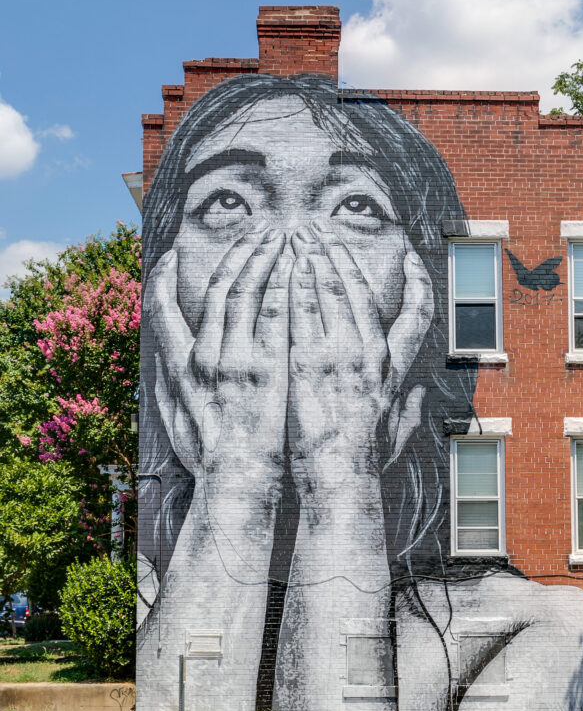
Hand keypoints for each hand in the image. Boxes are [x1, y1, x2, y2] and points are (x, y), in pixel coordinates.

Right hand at [144, 227, 290, 491]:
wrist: (238, 481)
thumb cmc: (208, 457)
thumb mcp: (173, 421)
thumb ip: (166, 386)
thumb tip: (160, 361)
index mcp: (178, 365)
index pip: (161, 308)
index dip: (161, 277)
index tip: (168, 256)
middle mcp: (204, 354)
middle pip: (216, 289)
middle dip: (234, 253)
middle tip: (250, 230)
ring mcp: (237, 358)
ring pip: (245, 292)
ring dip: (260, 258)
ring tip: (275, 236)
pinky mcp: (269, 365)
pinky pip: (274, 313)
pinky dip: (281, 283)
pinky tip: (293, 265)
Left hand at [287, 221, 432, 490]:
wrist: (339, 480)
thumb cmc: (365, 462)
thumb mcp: (397, 434)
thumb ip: (410, 411)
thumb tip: (423, 397)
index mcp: (395, 367)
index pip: (419, 311)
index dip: (419, 278)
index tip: (409, 255)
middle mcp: (371, 353)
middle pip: (360, 288)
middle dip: (342, 252)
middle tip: (325, 229)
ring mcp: (339, 354)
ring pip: (329, 289)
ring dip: (314, 257)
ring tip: (299, 233)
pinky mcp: (307, 362)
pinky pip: (300, 310)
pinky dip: (294, 283)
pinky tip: (284, 264)